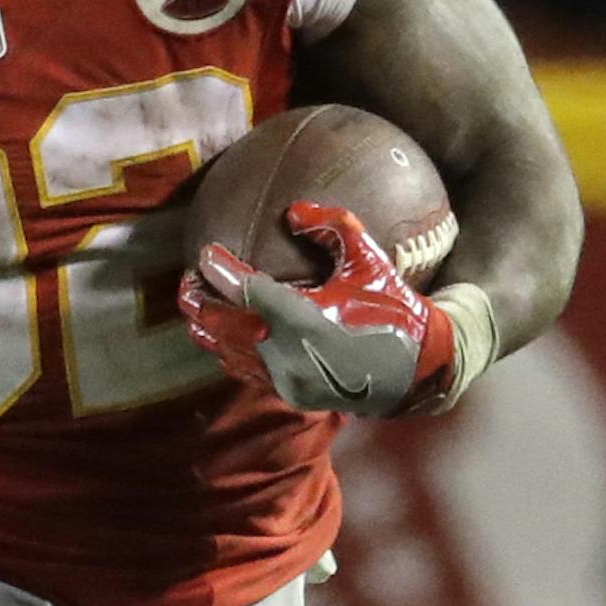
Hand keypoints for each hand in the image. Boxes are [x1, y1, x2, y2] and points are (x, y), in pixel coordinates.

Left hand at [179, 201, 455, 417]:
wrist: (417, 368)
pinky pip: (244, 370)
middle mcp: (287, 352)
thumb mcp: (370, 259)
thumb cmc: (393, 309)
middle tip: (188, 279)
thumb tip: (293, 212)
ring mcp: (285, 377)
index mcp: (305, 318)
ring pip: (225, 352)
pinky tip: (222, 333)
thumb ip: (334, 226)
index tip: (206, 252)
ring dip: (207, 327)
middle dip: (198, 301)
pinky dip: (227, 350)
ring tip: (197, 303)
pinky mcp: (289, 393)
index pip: (246, 290)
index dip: (220, 270)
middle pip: (221, 325)